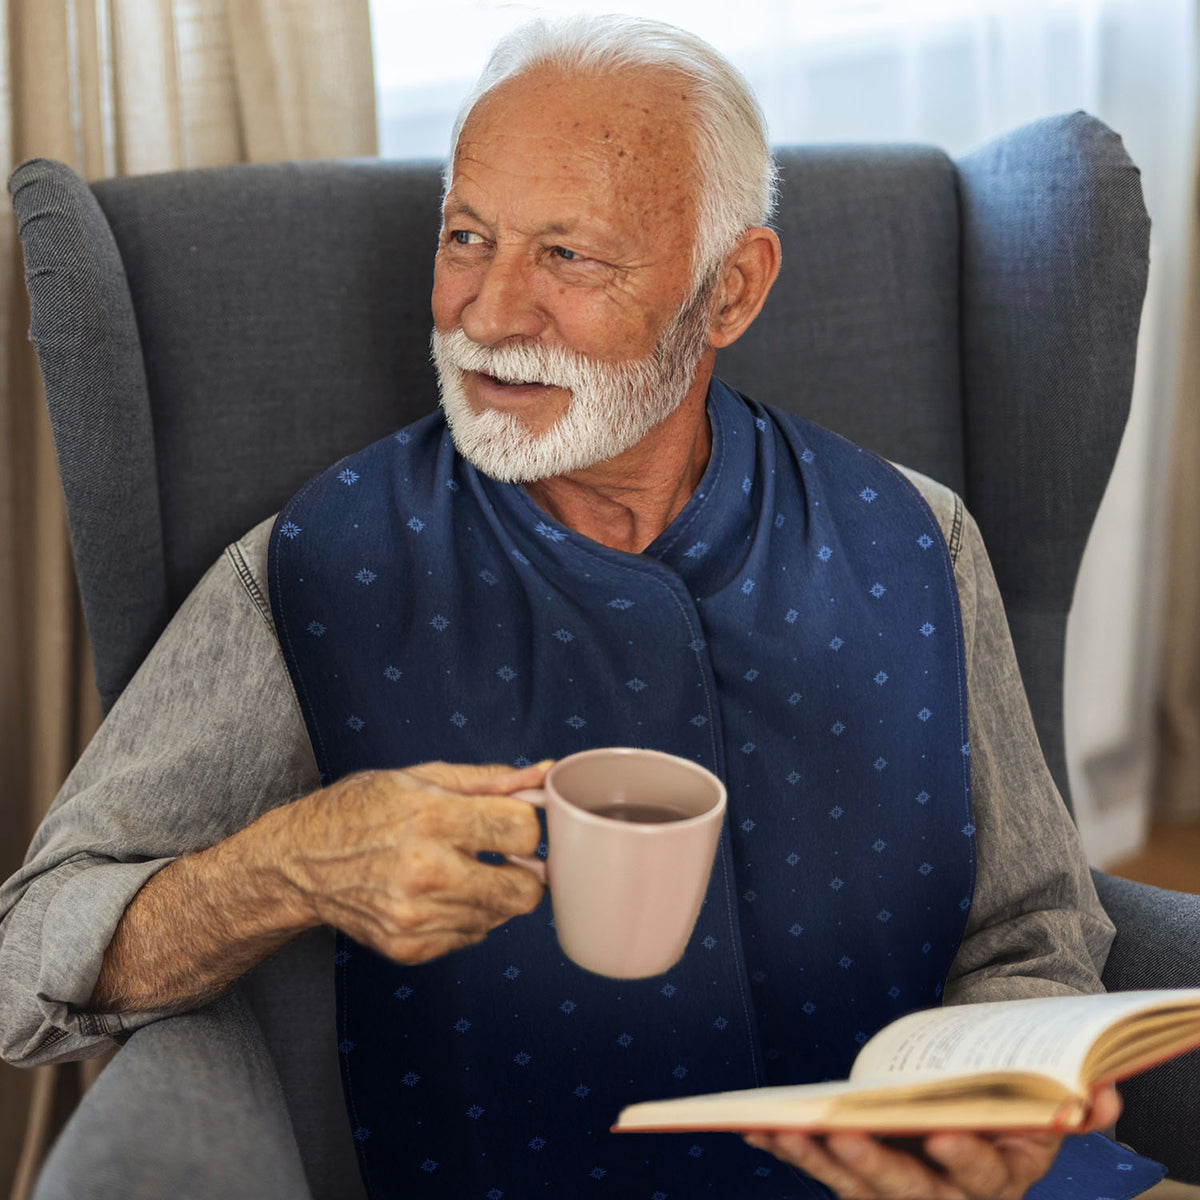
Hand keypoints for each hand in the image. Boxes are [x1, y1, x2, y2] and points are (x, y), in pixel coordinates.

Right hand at [274, 760, 548, 963]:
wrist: (298, 862)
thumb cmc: (359, 809)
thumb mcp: (421, 775)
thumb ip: (488, 779)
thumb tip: (543, 775)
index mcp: (432, 817)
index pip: (523, 832)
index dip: (527, 827)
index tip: (511, 824)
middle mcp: (425, 871)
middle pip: (524, 890)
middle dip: (524, 872)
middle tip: (502, 857)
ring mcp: (416, 916)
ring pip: (500, 916)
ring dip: (492, 894)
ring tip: (459, 869)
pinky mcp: (408, 947)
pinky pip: (471, 936)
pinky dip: (467, 916)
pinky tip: (439, 893)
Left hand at [743, 1086, 1121, 1198]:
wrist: (979, 1132)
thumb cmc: (1011, 1112)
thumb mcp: (1048, 1112)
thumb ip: (1076, 1106)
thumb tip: (1100, 1091)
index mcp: (997, 1178)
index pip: (979, 1173)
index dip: (962, 1155)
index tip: (940, 1132)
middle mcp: (944, 1197)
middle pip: (906, 1188)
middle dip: (871, 1162)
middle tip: (838, 1131)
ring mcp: (897, 1194)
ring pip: (852, 1184)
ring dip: (813, 1157)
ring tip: (778, 1125)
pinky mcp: (859, 1182)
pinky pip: (820, 1170)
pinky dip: (789, 1150)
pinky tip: (754, 1128)